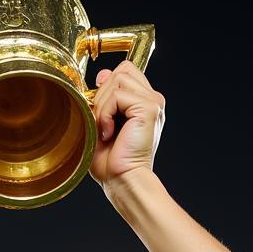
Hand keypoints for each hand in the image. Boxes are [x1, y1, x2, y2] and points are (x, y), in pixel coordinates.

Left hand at [89, 61, 164, 189]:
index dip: (108, 83)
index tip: (99, 108)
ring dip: (102, 105)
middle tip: (100, 124)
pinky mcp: (150, 108)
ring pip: (118, 79)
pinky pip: (118, 95)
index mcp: (143, 102)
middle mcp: (152, 99)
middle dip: (102, 95)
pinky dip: (106, 113)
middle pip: (121, 71)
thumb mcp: (102, 121)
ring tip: (105, 129)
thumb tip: (102, 73)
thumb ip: (105, 96)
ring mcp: (153, 102)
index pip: (126, 71)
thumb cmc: (111, 160)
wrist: (121, 180)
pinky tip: (108, 133)